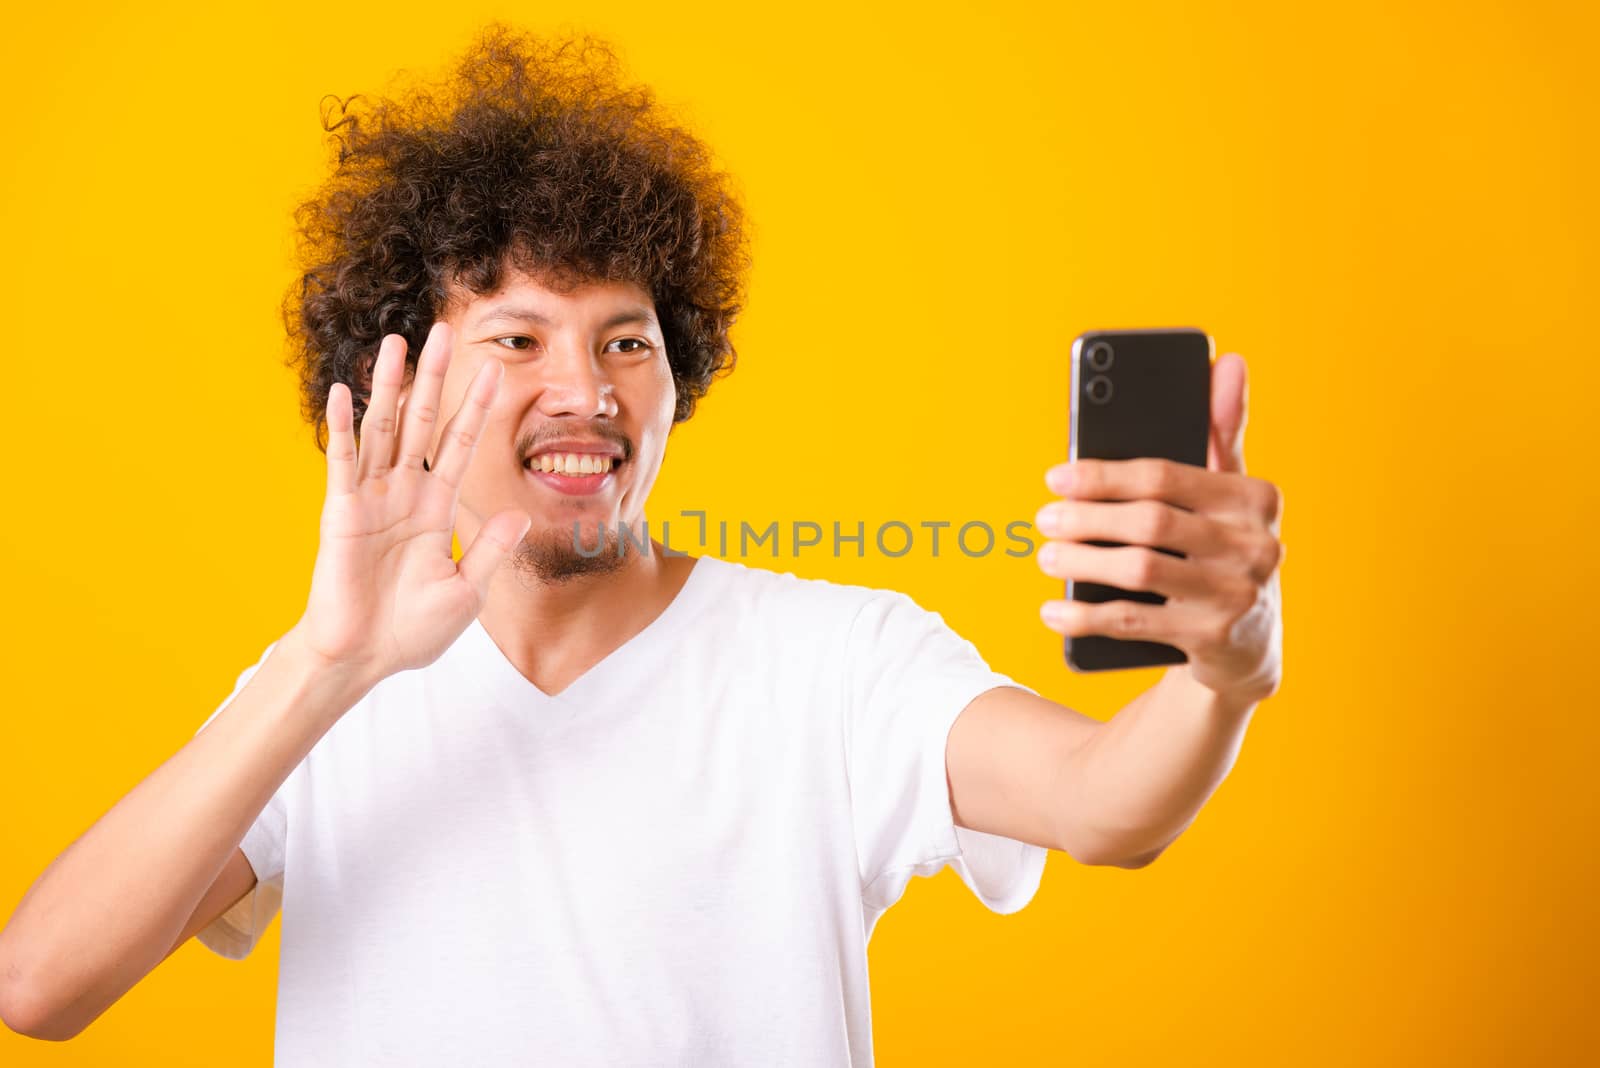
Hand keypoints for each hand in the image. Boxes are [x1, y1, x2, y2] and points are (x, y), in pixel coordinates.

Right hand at [290, 321, 532, 684]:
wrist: (365, 659)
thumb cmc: (411, 630)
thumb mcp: (466, 591)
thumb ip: (490, 551)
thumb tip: (519, 516)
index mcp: (436, 507)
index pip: (462, 444)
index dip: (477, 407)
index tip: (496, 368)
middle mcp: (404, 493)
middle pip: (423, 421)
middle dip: (435, 377)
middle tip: (444, 329)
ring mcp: (372, 498)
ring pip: (383, 429)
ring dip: (389, 385)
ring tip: (396, 341)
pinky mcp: (342, 513)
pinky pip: (342, 462)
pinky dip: (343, 427)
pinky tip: (345, 392)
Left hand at [1035, 352, 1283, 703]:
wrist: (1250, 649)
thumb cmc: (1226, 553)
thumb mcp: (1231, 497)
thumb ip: (1222, 432)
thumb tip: (1228, 360)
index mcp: (1255, 498)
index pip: (1165, 476)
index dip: (1102, 475)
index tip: (1055, 477)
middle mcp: (1256, 545)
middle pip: (1148, 522)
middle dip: (1085, 518)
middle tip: (1043, 519)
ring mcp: (1236, 595)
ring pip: (1138, 570)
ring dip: (1080, 562)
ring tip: (1046, 557)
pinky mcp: (1212, 639)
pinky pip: (1133, 622)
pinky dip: (1086, 616)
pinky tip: (1053, 610)